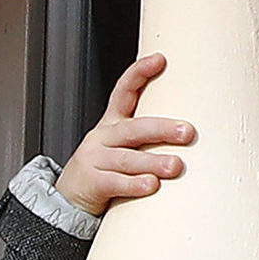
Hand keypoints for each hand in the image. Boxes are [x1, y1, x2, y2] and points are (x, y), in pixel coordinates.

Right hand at [55, 53, 194, 215]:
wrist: (67, 200)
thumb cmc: (106, 170)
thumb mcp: (124, 147)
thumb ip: (149, 138)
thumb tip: (190, 131)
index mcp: (112, 123)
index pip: (124, 91)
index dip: (139, 74)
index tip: (159, 59)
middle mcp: (103, 137)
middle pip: (133, 128)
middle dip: (162, 129)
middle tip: (187, 132)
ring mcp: (95, 159)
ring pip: (127, 158)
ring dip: (153, 161)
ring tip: (175, 165)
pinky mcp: (91, 183)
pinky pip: (114, 182)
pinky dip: (134, 184)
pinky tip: (151, 185)